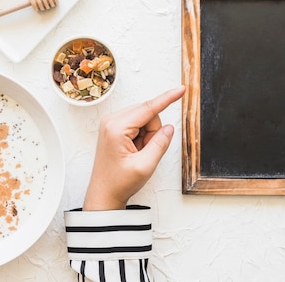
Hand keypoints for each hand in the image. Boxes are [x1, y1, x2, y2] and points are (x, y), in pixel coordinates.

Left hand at [83, 86, 185, 210]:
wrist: (103, 194)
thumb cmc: (118, 183)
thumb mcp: (145, 166)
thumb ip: (160, 144)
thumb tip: (169, 128)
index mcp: (116, 128)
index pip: (148, 108)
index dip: (167, 99)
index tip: (181, 90)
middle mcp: (111, 121)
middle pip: (148, 114)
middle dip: (153, 133)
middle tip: (144, 152)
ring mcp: (112, 123)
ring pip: (145, 119)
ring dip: (148, 136)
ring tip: (137, 153)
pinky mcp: (114, 127)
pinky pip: (138, 124)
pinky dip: (142, 137)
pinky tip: (134, 150)